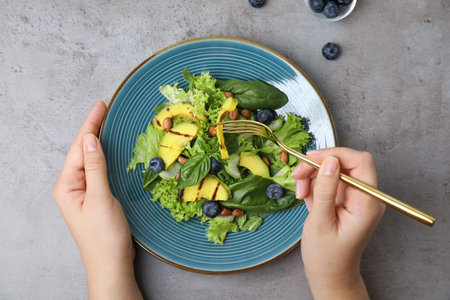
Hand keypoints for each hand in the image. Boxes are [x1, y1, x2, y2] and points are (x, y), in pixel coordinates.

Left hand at [53, 101, 141, 299]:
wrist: (111, 264)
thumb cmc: (104, 236)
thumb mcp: (100, 198)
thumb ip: (96, 168)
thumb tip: (90, 140)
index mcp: (66, 186)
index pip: (79, 148)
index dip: (90, 125)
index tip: (100, 106)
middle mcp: (71, 187)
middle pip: (81, 151)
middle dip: (92, 129)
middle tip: (104, 109)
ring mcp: (82, 192)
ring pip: (89, 160)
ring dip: (98, 141)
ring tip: (106, 123)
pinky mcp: (94, 197)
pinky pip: (97, 170)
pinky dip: (104, 157)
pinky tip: (109, 150)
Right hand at [291, 147, 384, 299]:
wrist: (329, 274)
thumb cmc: (327, 255)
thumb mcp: (321, 221)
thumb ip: (326, 189)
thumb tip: (330, 160)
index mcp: (367, 203)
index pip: (360, 162)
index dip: (336, 154)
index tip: (313, 159)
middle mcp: (365, 197)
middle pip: (344, 163)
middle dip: (319, 165)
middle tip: (298, 175)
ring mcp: (355, 197)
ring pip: (333, 170)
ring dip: (313, 176)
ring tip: (300, 192)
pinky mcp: (344, 199)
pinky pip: (329, 181)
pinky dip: (314, 185)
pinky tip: (306, 197)